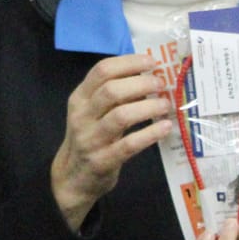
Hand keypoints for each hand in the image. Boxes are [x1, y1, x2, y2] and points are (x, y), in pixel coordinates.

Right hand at [49, 53, 174, 231]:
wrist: (73, 177)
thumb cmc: (90, 137)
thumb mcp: (92, 112)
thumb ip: (112, 94)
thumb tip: (147, 76)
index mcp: (79, 98)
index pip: (102, 70)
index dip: (129, 63)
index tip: (151, 62)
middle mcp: (82, 116)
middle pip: (111, 91)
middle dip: (141, 84)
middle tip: (161, 84)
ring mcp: (91, 139)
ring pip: (121, 116)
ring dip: (148, 107)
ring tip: (165, 105)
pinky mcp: (103, 160)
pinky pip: (129, 144)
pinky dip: (150, 134)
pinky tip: (165, 127)